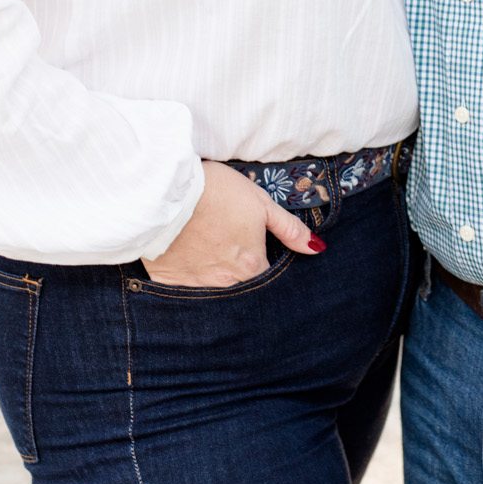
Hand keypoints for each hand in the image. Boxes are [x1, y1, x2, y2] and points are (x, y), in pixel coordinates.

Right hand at [142, 159, 325, 286]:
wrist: (165, 191)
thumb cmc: (216, 192)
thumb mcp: (260, 203)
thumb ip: (289, 229)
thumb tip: (316, 248)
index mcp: (251, 265)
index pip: (269, 280)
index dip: (268, 268)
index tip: (260, 255)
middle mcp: (226, 282)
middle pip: (242, 289)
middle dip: (243, 277)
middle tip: (231, 252)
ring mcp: (196, 285)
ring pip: (214, 292)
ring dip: (217, 279)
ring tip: (211, 254)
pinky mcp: (169, 282)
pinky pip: (184, 291)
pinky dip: (189, 281)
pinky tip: (187, 261)